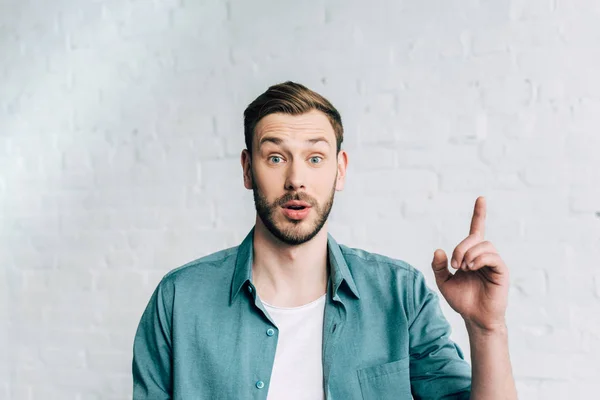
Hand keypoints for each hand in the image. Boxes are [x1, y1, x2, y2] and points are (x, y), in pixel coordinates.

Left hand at [431, 196, 509, 331]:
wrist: (474, 318)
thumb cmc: (462, 300)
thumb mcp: (444, 282)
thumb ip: (439, 266)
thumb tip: (438, 250)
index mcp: (471, 255)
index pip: (477, 229)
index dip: (479, 214)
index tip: (481, 198)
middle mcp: (484, 255)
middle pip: (475, 238)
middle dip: (461, 248)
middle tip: (455, 265)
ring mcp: (494, 262)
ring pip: (484, 245)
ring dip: (469, 253)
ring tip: (464, 268)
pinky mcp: (501, 271)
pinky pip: (492, 256)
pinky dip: (479, 258)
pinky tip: (471, 268)